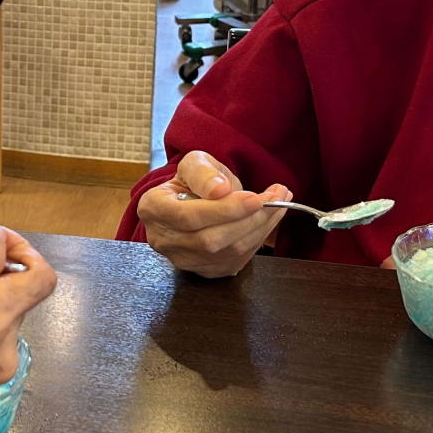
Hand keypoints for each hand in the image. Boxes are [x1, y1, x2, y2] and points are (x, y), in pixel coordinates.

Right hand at [136, 150, 289, 277]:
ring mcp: (183, 260)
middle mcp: (163, 240)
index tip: (255, 197)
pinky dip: (258, 240)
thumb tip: (219, 190)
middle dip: (250, 218)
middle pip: (210, 239)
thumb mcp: (195, 162)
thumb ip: (203, 172)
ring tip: (279, 202)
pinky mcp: (205, 271)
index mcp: (153, 209)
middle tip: (278, 196)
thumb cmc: (194, 180)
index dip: (224, 210)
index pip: (187, 217)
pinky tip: (268, 220)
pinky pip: (237, 260)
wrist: (195, 199)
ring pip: (227, 252)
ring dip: (260, 228)